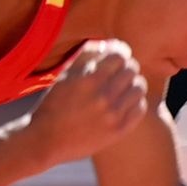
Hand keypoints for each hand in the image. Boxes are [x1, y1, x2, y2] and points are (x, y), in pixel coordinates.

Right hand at [28, 38, 148, 165]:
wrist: (46, 140)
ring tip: (125, 87)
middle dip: (127, 68)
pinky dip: (136, 102)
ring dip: (133, 84)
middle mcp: (103, 97)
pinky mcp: (118, 131)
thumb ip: (87, 56)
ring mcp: (112, 116)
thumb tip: (109, 45)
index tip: (117, 57)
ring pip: (139, 88)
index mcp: (89, 80)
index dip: (120, 54)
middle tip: (120, 72)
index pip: (120, 56)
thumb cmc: (54, 104)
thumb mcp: (65, 76)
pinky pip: (140, 108)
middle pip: (132, 71)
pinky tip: (126, 102)